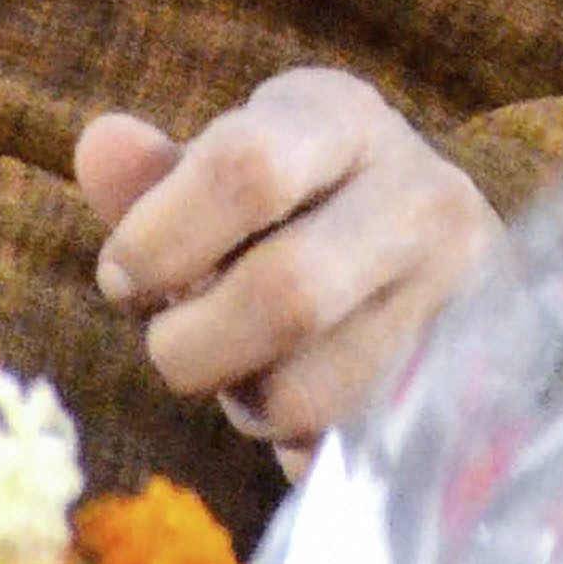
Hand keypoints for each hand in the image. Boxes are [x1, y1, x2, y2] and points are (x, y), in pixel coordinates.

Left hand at [78, 71, 500, 472]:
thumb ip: (157, 178)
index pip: (248, 171)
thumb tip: (99, 145)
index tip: (123, 275)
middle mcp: (422, 196)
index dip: (159, 238)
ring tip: (248, 364)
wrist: (435, 251)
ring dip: (244, 400)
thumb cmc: (300, 206)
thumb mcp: (232, 172)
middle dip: (192, 343)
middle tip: (171, 340)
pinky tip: (300, 395)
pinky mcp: (463, 380)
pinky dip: (293, 438)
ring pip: (309, 391)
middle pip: (285, 294)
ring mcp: (458, 293)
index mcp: (345, 121)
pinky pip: (344, 442)